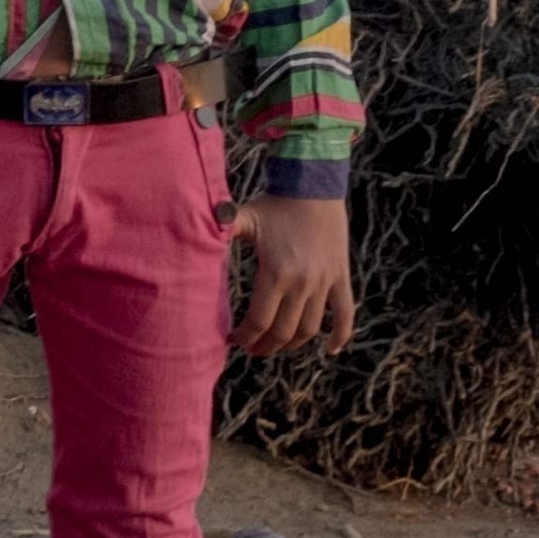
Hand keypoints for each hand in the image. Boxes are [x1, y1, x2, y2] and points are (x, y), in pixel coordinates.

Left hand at [233, 193, 353, 356]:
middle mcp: (302, 283)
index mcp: (276, 273)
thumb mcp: (245, 218)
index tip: (235, 340)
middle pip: (283, 332)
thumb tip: (192, 232)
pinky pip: (345, 314)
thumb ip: (222, 229)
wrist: (315, 187)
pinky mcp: (341, 277)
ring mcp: (324, 283)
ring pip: (310, 329)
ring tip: (277, 346)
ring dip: (292, 344)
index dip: (246, 337)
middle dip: (265, 346)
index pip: (259, 321)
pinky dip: (340, 336)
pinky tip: (330, 351)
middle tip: (252, 349)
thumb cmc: (274, 204)